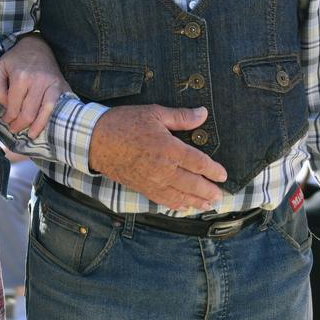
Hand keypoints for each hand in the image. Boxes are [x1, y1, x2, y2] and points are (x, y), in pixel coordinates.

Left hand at [0, 35, 65, 141]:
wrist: (37, 47)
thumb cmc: (15, 60)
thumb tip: (4, 107)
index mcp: (20, 76)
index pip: (13, 108)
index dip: (7, 118)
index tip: (6, 120)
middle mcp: (38, 81)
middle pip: (28, 114)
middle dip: (19, 125)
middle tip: (14, 128)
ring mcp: (52, 84)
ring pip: (44, 113)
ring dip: (35, 128)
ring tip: (29, 134)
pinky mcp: (62, 87)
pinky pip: (56, 108)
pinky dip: (49, 120)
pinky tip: (42, 128)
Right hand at [86, 105, 227, 210]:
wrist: (96, 140)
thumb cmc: (124, 123)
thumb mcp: (154, 113)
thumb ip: (181, 117)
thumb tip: (203, 114)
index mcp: (169, 148)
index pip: (199, 163)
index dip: (213, 171)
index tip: (223, 175)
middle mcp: (163, 169)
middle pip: (193, 184)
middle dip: (208, 190)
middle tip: (220, 196)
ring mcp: (152, 181)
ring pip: (180, 195)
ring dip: (196, 201)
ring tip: (208, 205)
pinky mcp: (142, 187)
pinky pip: (163, 200)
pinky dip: (176, 205)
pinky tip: (184, 207)